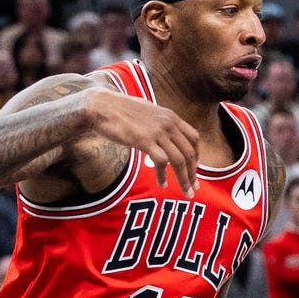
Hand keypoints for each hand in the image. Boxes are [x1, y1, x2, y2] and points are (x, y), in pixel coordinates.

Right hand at [84, 87, 199, 196]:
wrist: (102, 105)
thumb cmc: (121, 110)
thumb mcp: (148, 113)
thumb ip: (160, 125)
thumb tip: (163, 139)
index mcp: (171, 117)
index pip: (194, 138)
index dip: (197, 155)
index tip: (194, 168)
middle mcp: (168, 124)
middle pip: (189, 152)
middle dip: (193, 173)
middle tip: (194, 188)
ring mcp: (157, 132)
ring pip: (179, 160)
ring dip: (184, 179)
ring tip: (185, 191)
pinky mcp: (144, 140)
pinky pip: (161, 162)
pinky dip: (163, 175)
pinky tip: (161, 183)